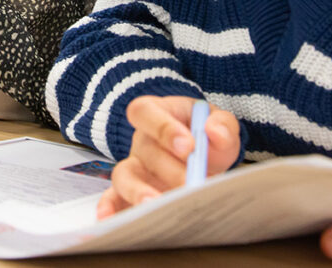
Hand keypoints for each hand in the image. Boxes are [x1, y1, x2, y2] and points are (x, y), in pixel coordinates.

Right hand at [96, 95, 239, 218]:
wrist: (202, 156)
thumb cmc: (205, 137)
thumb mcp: (218, 122)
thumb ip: (221, 124)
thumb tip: (214, 132)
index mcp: (157, 113)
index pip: (147, 112)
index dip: (164, 128)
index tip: (189, 146)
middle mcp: (140, 140)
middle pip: (145, 150)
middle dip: (169, 170)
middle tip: (190, 184)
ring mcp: (133, 167)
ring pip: (124, 175)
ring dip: (138, 191)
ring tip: (155, 205)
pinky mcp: (129, 192)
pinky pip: (113, 198)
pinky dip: (110, 208)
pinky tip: (111, 219)